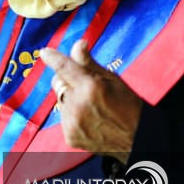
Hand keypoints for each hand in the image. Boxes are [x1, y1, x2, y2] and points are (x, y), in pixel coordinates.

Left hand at [40, 39, 142, 163]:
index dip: (53, 58)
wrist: (138, 139)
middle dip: (66, 79)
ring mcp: (73, 123)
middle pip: (58, 82)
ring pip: (59, 100)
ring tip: (91, 106)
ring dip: (70, 98)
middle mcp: (78, 105)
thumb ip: (90, 63)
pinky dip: (72, 115)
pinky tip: (89, 118)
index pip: (64, 67)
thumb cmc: (130, 107)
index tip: (45, 52)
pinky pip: (63, 117)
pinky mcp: (70, 136)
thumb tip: (78, 44)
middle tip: (85, 85)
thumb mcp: (113, 80)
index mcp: (91, 88)